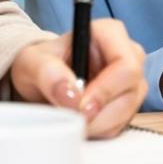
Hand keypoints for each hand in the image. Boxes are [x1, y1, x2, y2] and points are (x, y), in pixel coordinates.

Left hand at [9, 19, 145, 137]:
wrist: (39, 81)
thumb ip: (47, 73)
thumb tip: (71, 95)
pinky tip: (80, 121)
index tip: (80, 107)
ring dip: (98, 124)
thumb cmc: (38, 64)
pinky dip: (99, 130)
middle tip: (72, 119)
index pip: (125, 65)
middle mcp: (127, 53)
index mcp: (109, 33)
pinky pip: (122, 124)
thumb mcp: (31, 62)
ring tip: (71, 118)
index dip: (105, 90)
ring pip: (128, 111)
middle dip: (99, 113)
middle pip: (130, 91)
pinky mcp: (128, 102)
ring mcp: (131, 80)